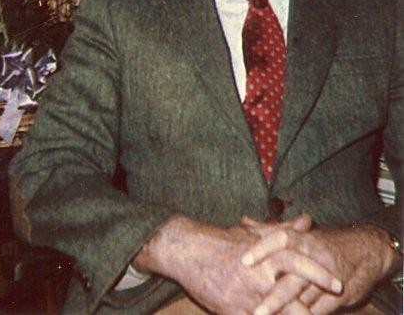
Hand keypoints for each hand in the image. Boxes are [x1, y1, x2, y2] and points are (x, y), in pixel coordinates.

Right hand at [133, 215, 339, 313]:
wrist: (187, 251)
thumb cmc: (223, 241)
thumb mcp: (254, 234)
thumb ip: (284, 230)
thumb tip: (308, 220)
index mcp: (264, 254)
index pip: (298, 263)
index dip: (318, 274)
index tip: (338, 284)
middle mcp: (257, 275)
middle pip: (291, 296)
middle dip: (311, 308)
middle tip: (332, 302)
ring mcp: (244, 297)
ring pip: (276, 314)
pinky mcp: (231, 313)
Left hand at [240, 220, 397, 313]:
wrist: (367, 251)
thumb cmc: (323, 243)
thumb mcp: (299, 232)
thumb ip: (269, 230)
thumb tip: (243, 222)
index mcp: (304, 239)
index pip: (282, 239)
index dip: (263, 248)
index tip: (244, 261)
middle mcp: (316, 258)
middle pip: (293, 281)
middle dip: (275, 299)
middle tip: (257, 312)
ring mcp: (329, 281)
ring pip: (305, 302)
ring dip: (287, 313)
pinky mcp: (339, 298)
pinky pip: (317, 312)